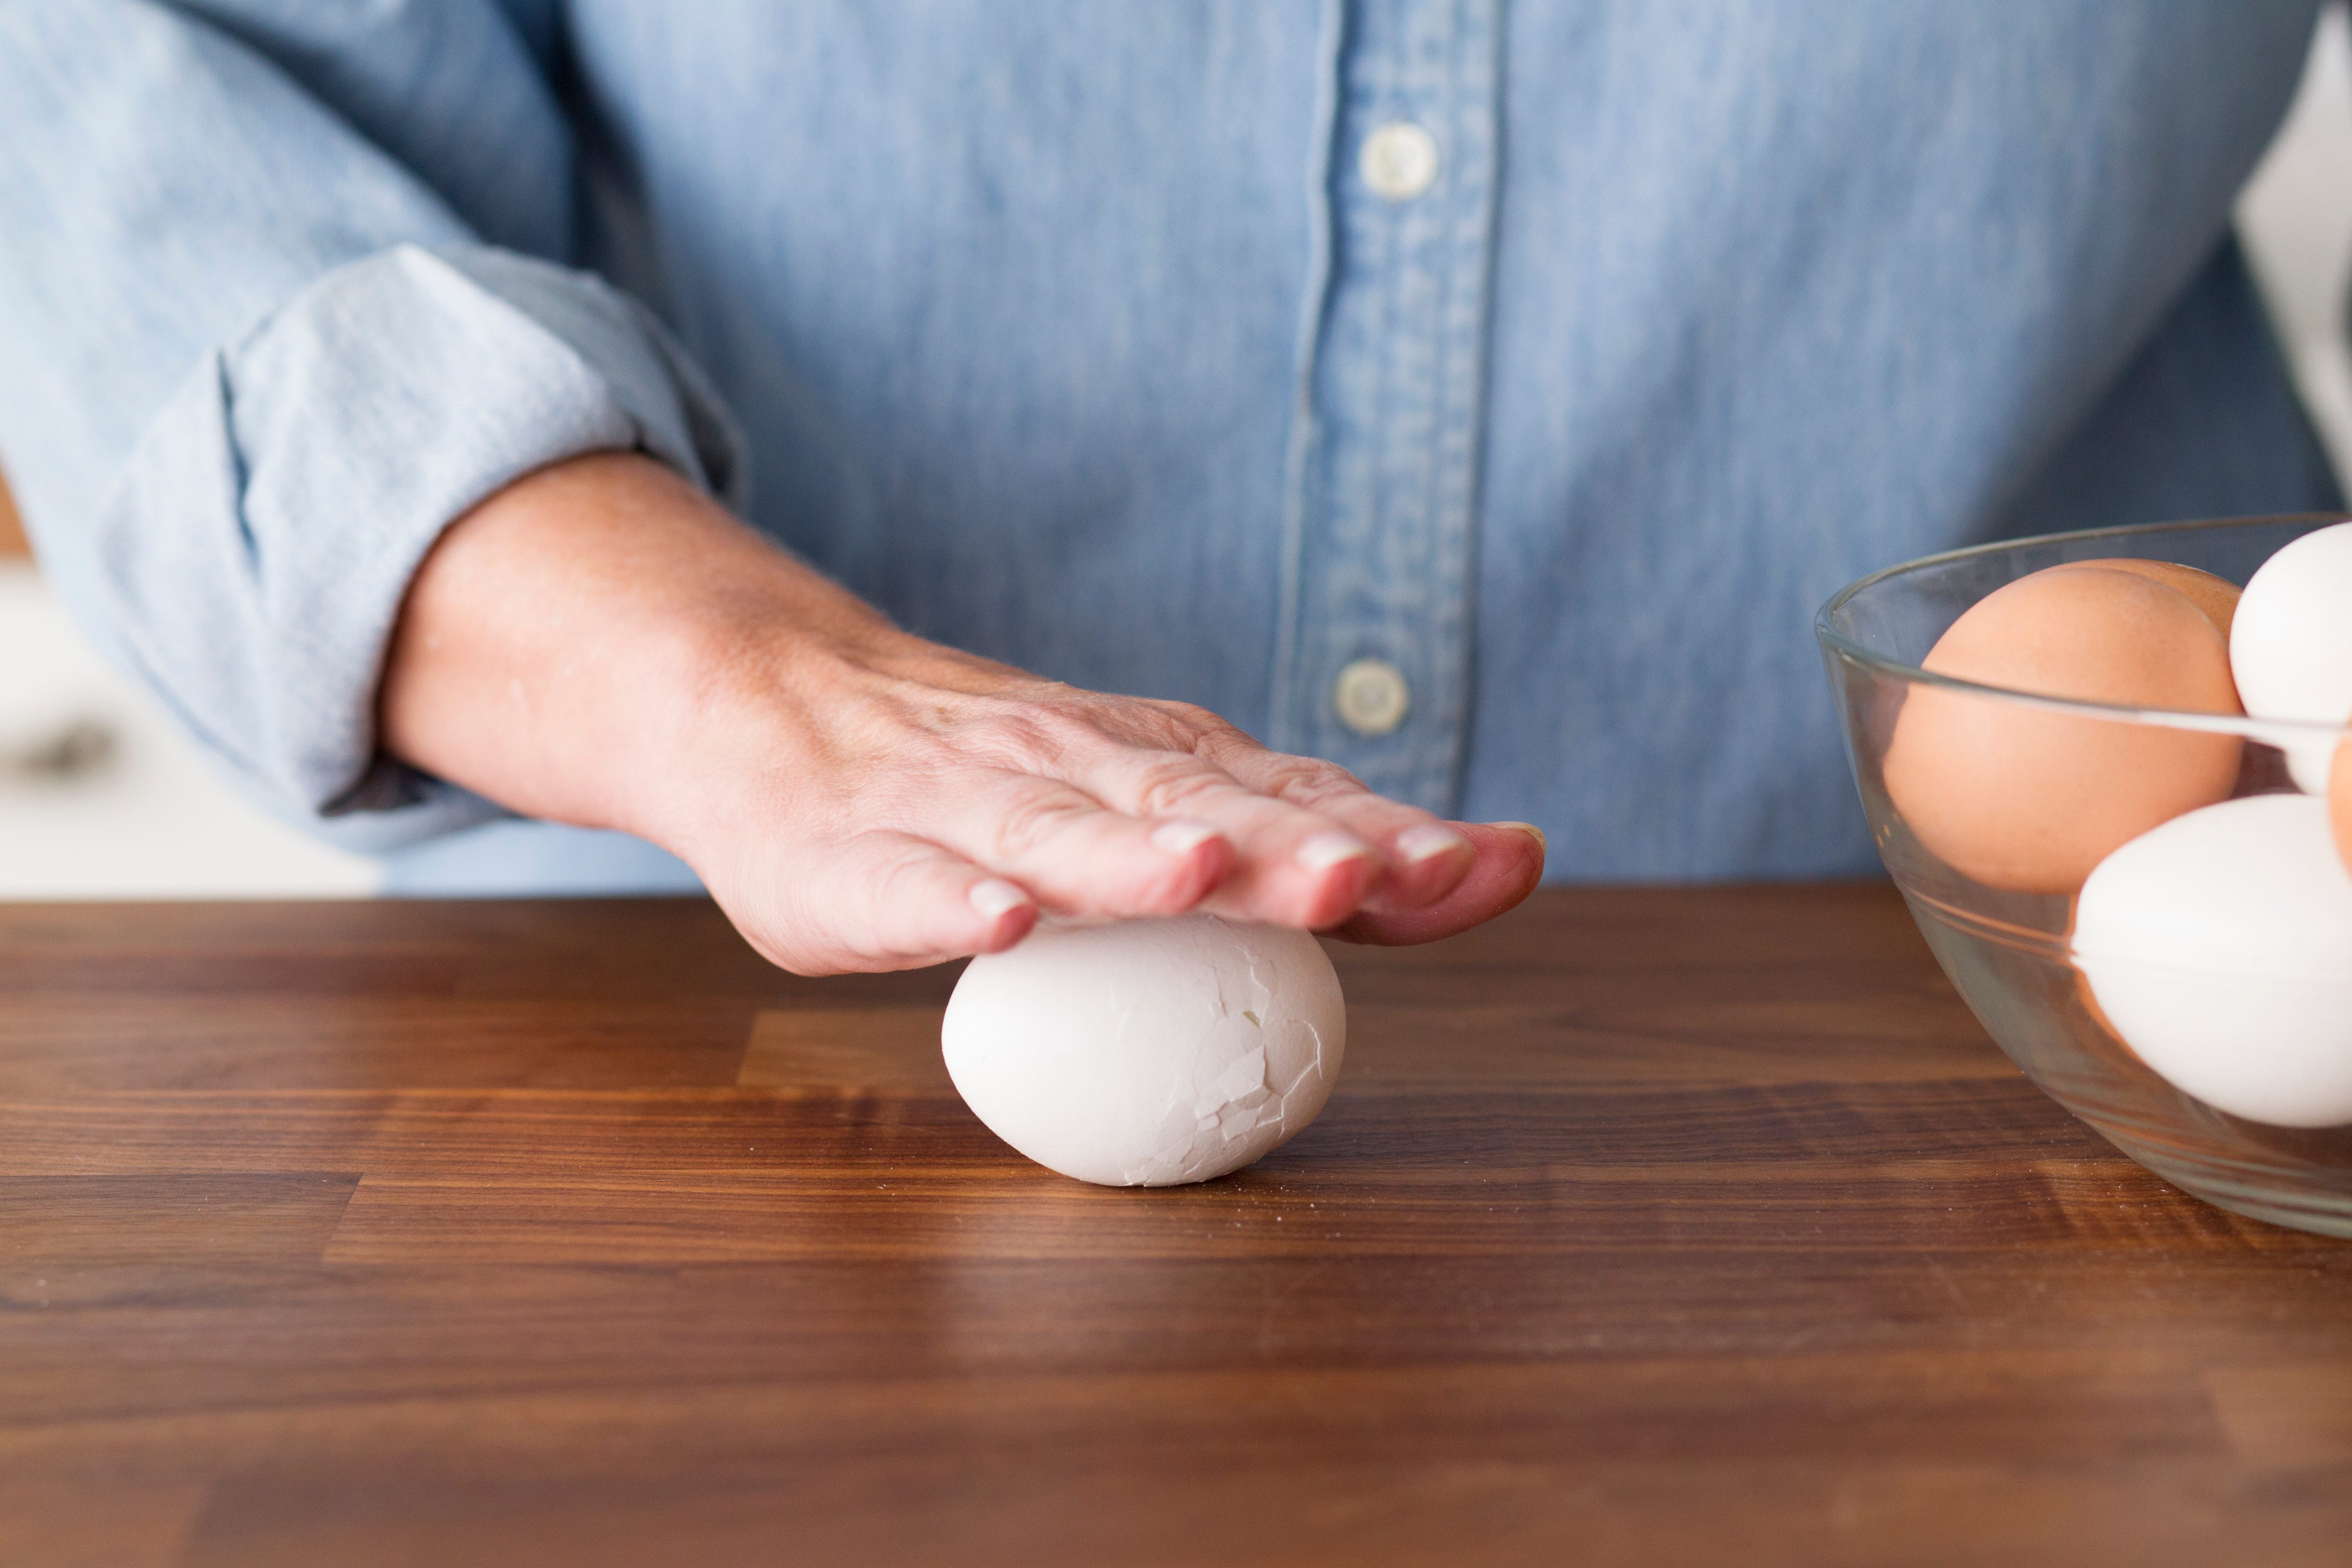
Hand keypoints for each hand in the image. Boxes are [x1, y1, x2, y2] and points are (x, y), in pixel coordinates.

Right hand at [382, 453, 1543, 973]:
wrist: (777, 705)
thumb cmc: (996, 780)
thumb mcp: (1142, 791)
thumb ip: (1272, 835)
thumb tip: (1444, 873)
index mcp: (1160, 763)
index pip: (1297, 798)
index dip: (1397, 837)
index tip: (1500, 864)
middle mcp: (1078, 769)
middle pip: (1194, 807)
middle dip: (1289, 846)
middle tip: (1372, 872)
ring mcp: (968, 809)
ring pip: (1059, 836)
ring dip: (1132, 858)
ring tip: (1200, 874)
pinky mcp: (864, 861)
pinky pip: (914, 885)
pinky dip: (955, 902)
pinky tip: (995, 922)